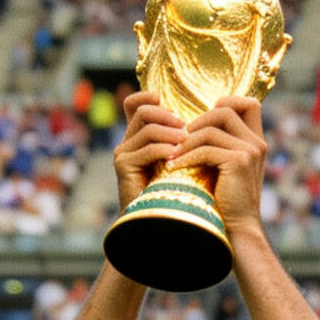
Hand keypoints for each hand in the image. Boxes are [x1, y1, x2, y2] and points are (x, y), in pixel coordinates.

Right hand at [112, 92, 184, 211]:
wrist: (157, 223)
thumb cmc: (174, 192)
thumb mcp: (179, 160)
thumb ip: (181, 141)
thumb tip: (197, 122)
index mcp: (137, 138)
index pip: (134, 104)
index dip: (148, 97)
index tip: (169, 105)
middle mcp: (126, 143)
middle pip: (144, 111)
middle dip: (168, 116)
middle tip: (186, 126)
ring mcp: (123, 153)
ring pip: (148, 127)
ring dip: (171, 133)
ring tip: (187, 141)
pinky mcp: (124, 165)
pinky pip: (148, 148)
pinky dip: (165, 150)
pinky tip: (177, 156)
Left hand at [164, 95, 266, 238]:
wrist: (236, 228)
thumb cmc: (225, 201)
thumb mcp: (224, 168)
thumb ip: (220, 146)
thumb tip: (191, 126)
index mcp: (256, 141)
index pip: (248, 104)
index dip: (225, 103)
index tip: (202, 122)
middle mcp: (257, 143)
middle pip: (225, 110)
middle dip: (198, 122)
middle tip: (180, 139)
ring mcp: (250, 151)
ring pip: (211, 129)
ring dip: (187, 141)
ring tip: (172, 154)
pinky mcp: (239, 162)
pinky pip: (206, 149)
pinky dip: (186, 157)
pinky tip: (174, 167)